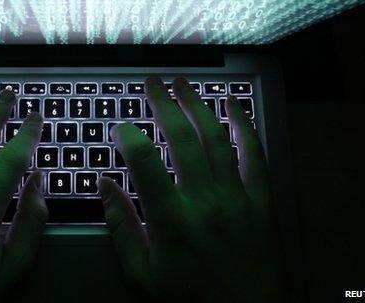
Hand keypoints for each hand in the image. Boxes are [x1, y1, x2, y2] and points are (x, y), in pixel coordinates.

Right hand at [98, 76, 283, 301]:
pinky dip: (243, 125)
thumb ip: (121, 226)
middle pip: (182, 139)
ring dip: (198, 105)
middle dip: (163, 104)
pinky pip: (254, 154)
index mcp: (171, 220)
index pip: (144, 163)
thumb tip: (104, 185)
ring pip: (216, 138)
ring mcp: (236, 197)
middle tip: (152, 83)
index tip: (119, 126)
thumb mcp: (143, 273)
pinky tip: (232, 104)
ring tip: (183, 83)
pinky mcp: (260, 199)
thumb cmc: (190, 295)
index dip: (128, 136)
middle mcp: (204, 202)